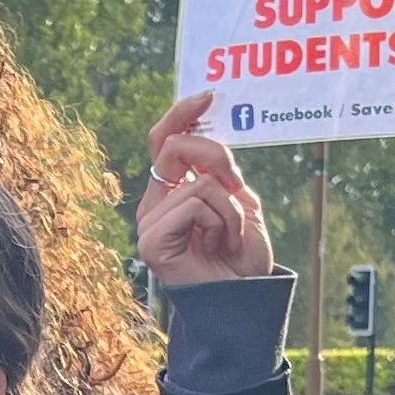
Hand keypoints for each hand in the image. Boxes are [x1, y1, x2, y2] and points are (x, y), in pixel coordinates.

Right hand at [135, 90, 275, 287]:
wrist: (244, 299)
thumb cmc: (243, 257)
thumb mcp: (239, 200)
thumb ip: (218, 169)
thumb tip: (202, 130)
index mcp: (172, 191)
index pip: (165, 140)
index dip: (182, 113)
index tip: (208, 95)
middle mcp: (155, 203)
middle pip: (174, 147)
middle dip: (216, 156)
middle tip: (237, 183)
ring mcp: (150, 222)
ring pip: (198, 182)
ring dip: (230, 207)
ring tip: (230, 236)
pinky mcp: (151, 241)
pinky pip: (194, 203)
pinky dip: (221, 220)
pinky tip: (220, 244)